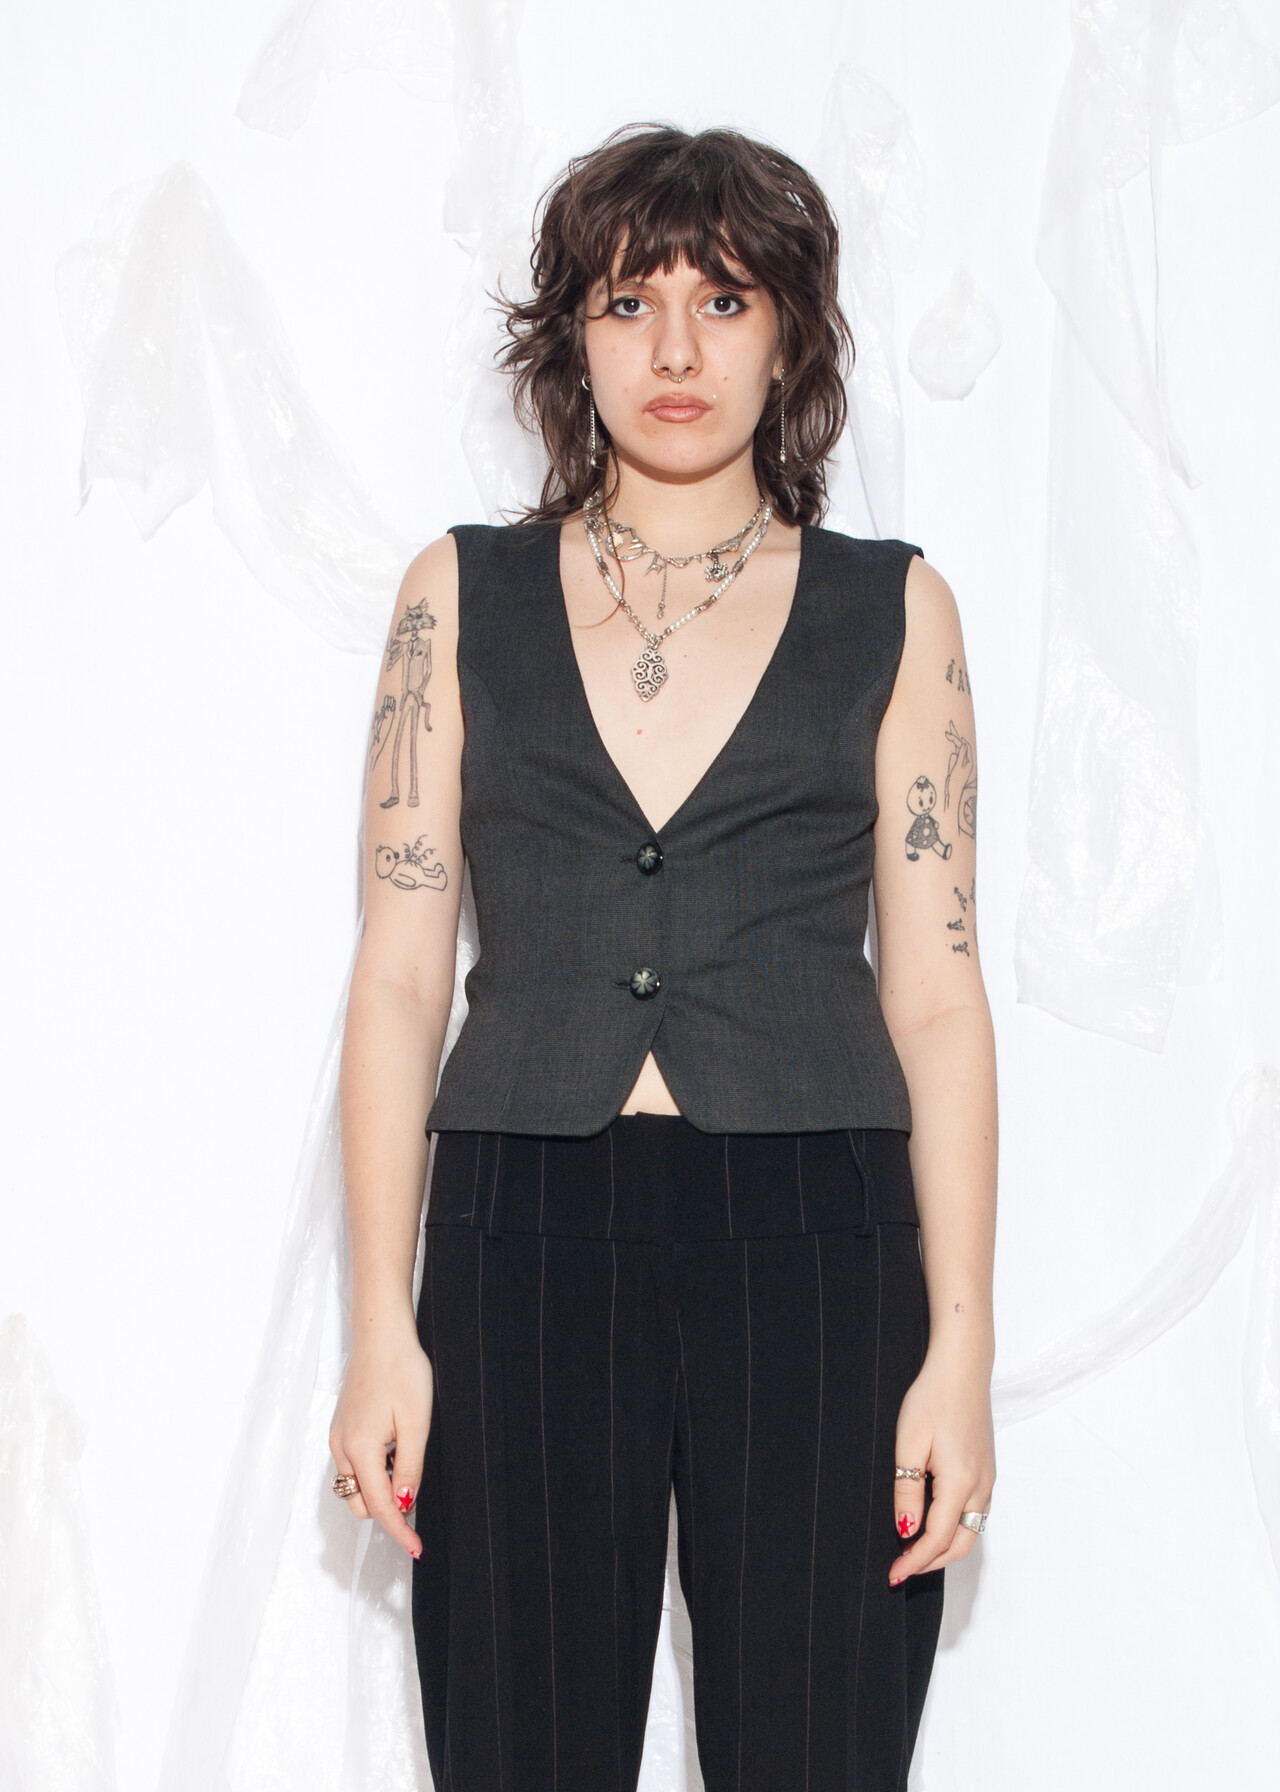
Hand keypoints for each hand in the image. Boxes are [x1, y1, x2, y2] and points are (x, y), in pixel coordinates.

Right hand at [329, 1319, 433, 1556]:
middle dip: (387, 1510)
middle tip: (417, 1495)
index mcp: (360, 1449)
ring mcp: (337, 1436)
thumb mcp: (417, 1423)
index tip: (417, 1549)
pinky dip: (372, 1471)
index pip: (379, 1506)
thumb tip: (404, 1503)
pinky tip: (393, 1450)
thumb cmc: (402, 1371)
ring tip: (406, 1464)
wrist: (381, 1335)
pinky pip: (353, 1464)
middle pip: (360, 1503)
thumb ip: (408, 1467)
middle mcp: (341, 1447)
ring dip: (379, 1489)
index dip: (399, 1530)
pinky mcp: (341, 1426)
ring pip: (355, 1485)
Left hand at [889, 1348, 994, 1582]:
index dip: (914, 1561)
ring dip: (945, 1548)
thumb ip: (907, 1490)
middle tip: (902, 1568)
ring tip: (914, 1551)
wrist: (963, 1368)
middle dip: (931, 1562)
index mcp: (961, 1483)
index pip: (936, 1538)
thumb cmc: (932, 1399)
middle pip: (960, 1544)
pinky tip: (934, 1523)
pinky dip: (956, 1529)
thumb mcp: (909, 1443)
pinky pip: (975, 1513)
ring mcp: (988, 1479)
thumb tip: (906, 1531)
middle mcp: (981, 1487)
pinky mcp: (988, 1470)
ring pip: (971, 1531)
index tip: (892, 1575)